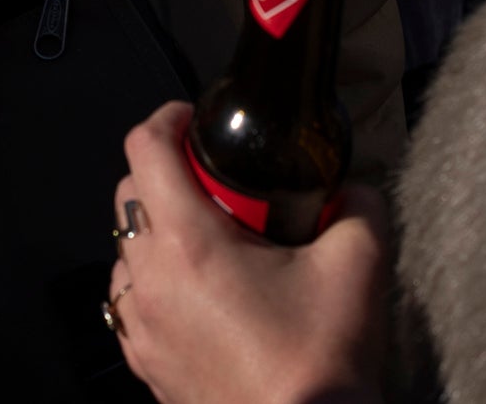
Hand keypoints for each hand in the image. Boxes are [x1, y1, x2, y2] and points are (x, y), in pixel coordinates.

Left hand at [106, 103, 394, 403]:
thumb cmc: (321, 365)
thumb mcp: (359, 265)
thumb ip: (358, 205)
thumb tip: (352, 188)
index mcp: (188, 244)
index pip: (146, 147)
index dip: (169, 118)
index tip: (195, 119)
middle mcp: (150, 282)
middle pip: (130, 194)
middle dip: (170, 175)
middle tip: (223, 188)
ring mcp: (141, 327)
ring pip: (126, 252)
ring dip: (160, 234)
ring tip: (217, 247)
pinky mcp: (146, 365)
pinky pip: (133, 303)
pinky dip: (157, 285)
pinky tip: (206, 297)